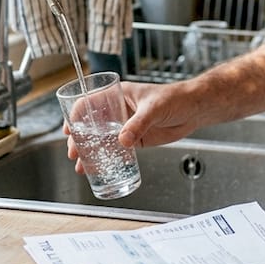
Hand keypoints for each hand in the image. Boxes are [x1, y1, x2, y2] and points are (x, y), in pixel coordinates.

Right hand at [65, 81, 198, 173]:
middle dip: (79, 139)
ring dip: (89, 152)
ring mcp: (126, 126)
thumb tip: (123, 141)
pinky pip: (116, 150)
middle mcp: (118, 110)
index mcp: (118, 95)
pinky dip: (106, 158)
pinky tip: (98, 168)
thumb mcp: (154, 108)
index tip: (69, 130)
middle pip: (91, 124)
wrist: (195, 109)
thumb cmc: (176, 98)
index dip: (76, 115)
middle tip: (74, 153)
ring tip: (81, 166)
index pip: (89, 102)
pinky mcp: (136, 139)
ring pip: (101, 139)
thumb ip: (138, 124)